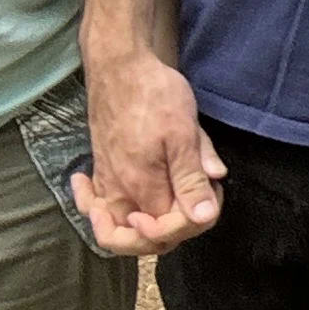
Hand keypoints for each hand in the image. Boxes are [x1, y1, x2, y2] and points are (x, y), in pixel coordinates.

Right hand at [76, 50, 226, 258]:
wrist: (119, 67)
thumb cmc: (153, 95)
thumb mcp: (184, 133)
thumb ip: (191, 177)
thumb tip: (204, 217)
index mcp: (141, 186)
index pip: (166, 233)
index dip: (192, 223)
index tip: (208, 197)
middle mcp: (118, 193)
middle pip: (138, 242)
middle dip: (171, 232)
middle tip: (194, 203)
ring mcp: (105, 184)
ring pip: (118, 228)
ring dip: (142, 230)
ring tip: (169, 209)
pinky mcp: (100, 172)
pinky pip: (100, 208)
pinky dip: (108, 214)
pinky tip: (128, 204)